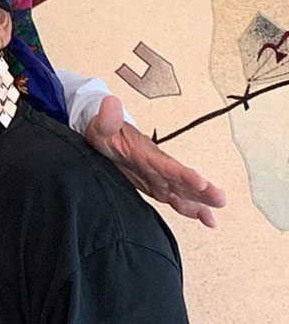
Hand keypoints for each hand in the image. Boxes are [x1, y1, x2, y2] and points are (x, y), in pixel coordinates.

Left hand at [83, 96, 225, 226]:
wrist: (106, 138)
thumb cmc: (106, 132)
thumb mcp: (102, 126)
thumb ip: (108, 118)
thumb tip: (110, 102)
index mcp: (147, 154)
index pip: (168, 165)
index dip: (183, 175)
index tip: (200, 182)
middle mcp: (159, 167)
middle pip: (183, 180)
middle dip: (202, 191)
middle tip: (220, 200)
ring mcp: (160, 178)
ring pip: (184, 192)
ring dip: (200, 203)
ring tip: (215, 214)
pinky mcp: (157, 187)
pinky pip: (177, 200)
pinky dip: (194, 210)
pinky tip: (209, 220)